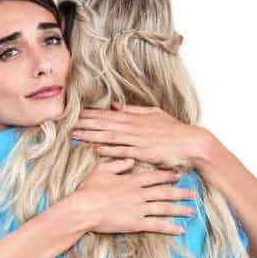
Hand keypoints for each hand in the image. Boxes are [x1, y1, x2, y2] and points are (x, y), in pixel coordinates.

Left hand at [71, 102, 210, 164]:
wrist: (190, 142)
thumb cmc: (173, 129)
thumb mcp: (154, 113)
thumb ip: (133, 109)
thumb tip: (114, 105)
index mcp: (135, 118)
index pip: (108, 114)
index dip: (91, 114)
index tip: (75, 112)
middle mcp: (133, 127)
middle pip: (104, 124)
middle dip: (84, 123)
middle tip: (66, 123)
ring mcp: (136, 140)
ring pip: (108, 136)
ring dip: (90, 135)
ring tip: (74, 135)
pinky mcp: (141, 152)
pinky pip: (120, 151)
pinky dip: (107, 149)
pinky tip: (93, 148)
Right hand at [74, 157, 195, 234]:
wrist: (83, 208)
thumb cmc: (89, 189)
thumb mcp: (101, 170)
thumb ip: (117, 164)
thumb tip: (131, 159)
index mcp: (131, 180)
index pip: (154, 177)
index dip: (168, 176)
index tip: (178, 175)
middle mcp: (139, 194)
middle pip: (164, 192)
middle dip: (180, 192)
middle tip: (193, 193)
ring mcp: (139, 209)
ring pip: (164, 208)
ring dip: (179, 209)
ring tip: (191, 210)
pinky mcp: (136, 223)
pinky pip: (157, 225)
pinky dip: (169, 227)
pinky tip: (180, 229)